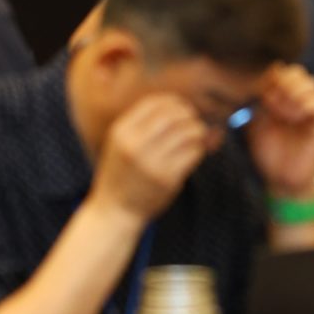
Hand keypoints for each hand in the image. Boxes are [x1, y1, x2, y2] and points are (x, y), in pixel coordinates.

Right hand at [91, 95, 211, 223]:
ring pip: (188, 132)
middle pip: (174, 115)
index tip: (182, 108)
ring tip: (196, 138)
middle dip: (189, 116)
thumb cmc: (122, 174)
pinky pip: (193, 153)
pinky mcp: (167, 178)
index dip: (174, 102)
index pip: (154, 103)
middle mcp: (135, 144)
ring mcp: (151, 162)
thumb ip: (144, 125)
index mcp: (122, 132)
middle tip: (193, 123)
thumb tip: (184, 107)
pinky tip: (193, 153)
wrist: (114, 212)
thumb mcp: (122, 144)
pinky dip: (199, 150)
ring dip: (198, 132)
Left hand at [246, 64, 313, 201]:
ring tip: (283, 113)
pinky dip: (306, 106)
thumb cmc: (268, 151)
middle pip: (299, 72)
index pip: (285, 71)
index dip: (272, 78)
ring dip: (294, 94)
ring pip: (312, 83)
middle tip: (272, 104)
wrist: (280, 178)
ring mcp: (313, 111)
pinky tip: (294, 118)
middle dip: (283, 83)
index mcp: (285, 97)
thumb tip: (270, 70)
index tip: (262, 96)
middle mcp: (301, 100)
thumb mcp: (257, 120)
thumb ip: (261, 96)